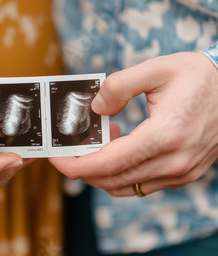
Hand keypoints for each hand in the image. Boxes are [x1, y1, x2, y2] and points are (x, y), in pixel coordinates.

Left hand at [50, 52, 217, 195]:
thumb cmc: (198, 77)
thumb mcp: (157, 69)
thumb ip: (119, 86)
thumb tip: (95, 109)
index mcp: (165, 135)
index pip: (108, 163)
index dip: (76, 165)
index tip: (56, 159)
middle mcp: (174, 162)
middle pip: (113, 180)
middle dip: (83, 170)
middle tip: (68, 150)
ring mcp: (181, 172)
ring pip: (127, 187)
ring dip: (102, 172)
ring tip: (98, 142)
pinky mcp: (185, 174)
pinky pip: (143, 185)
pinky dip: (123, 173)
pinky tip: (121, 147)